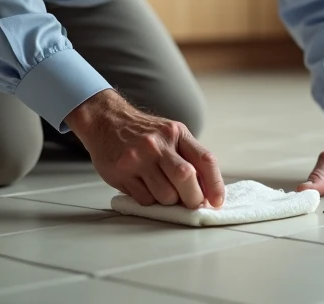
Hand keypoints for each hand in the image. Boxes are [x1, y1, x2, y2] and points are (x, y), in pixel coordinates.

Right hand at [65, 89, 224, 209]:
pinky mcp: (121, 173)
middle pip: (186, 178)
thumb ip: (188, 157)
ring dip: (169, 201)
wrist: (106, 121)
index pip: (205, 160)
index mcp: (176, 133)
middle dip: (193, 198)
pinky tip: (144, 187)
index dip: (215, 184)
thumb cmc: (143, 132)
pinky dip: (150, 200)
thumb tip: (207, 190)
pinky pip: (144, 200)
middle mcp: (158, 144)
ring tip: (162, 190)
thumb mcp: (171, 134)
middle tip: (191, 203)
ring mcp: (138, 158)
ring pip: (165, 195)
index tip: (217, 202)